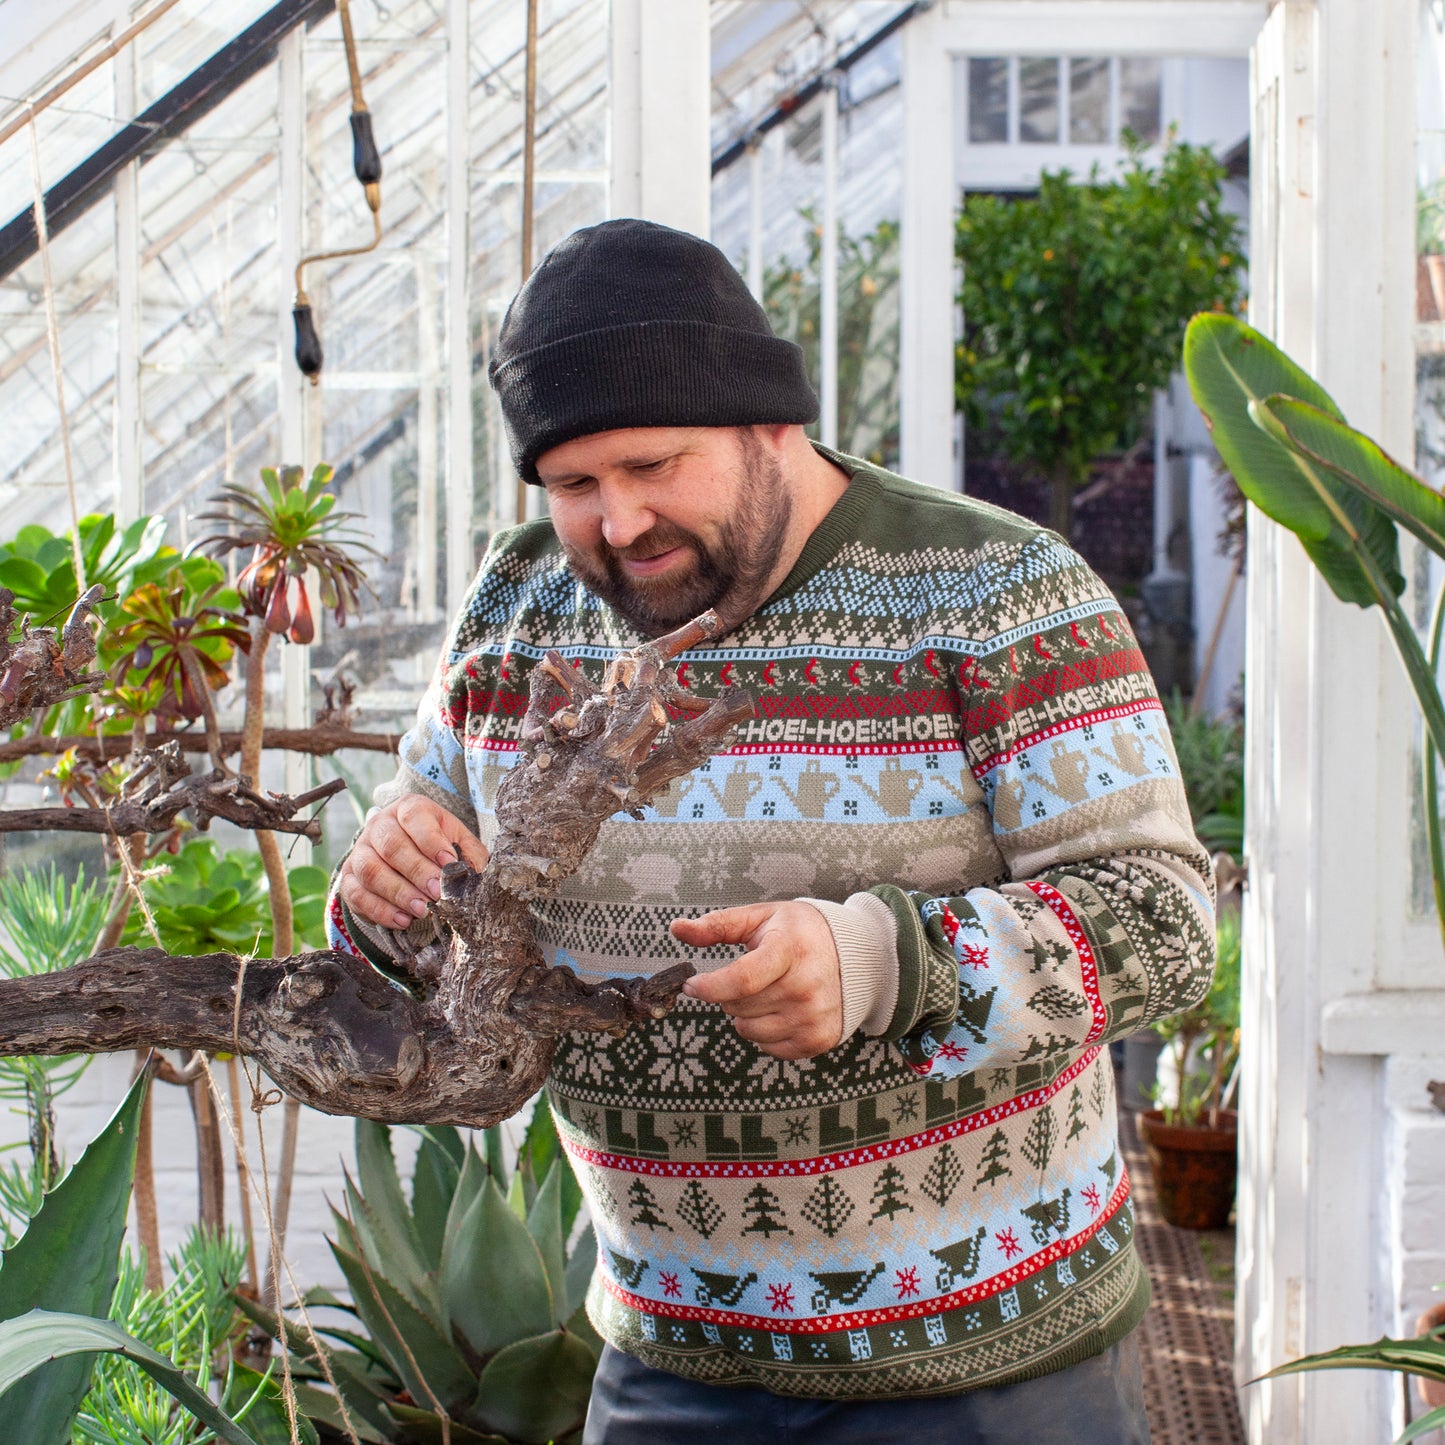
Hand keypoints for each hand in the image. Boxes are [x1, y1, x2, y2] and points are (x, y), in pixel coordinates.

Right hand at [337, 795, 489, 929]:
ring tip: (423, 910)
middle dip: (417, 871)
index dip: (432, 841)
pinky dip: (380, 910)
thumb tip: (473, 874)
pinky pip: (357, 894)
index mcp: (409, 808)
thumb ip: (470, 856)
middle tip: (437, 893)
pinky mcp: (349, 877)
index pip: (414, 817)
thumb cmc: (439, 848)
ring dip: (398, 893)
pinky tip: (403, 920)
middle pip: (391, 845)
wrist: (410, 858)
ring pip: (371, 871)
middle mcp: (380, 825)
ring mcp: (361, 850)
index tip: (449, 864)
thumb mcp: (460, 844)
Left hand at [671, 901, 842, 1059]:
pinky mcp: (818, 1039)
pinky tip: (780, 1009)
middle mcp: (806, 986)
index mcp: (790, 950)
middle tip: (748, 976)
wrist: (856, 955)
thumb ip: (717, 925)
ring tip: (767, 991)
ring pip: (748, 1030)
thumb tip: (677, 929)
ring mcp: (814, 1016)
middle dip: (729, 994)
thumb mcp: (761, 918)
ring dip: (745, 1014)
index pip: (741, 980)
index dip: (709, 987)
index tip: (692, 985)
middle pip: (739, 1006)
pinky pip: (767, 1047)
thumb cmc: (800, 933)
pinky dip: (764, 1031)